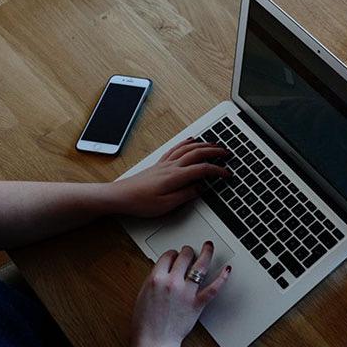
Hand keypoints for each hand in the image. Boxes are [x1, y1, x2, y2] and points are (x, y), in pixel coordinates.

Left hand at [108, 139, 229, 217]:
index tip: (227, 174)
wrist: (120, 196)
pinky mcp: (159, 164)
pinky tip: (191, 140)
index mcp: (175, 176)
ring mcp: (165, 163)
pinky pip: (176, 148)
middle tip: (227, 152)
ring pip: (188, 148)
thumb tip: (200, 189)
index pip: (202, 169)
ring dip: (204, 144)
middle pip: (197, 153)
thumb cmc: (140, 202)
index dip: (217, 170)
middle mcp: (171, 166)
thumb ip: (185, 196)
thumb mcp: (166, 205)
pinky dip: (187, 142)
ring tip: (215, 144)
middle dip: (214, 151)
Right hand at [130, 242, 230, 346]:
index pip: (168, 255)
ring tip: (208, 247)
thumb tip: (165, 268)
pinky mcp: (197, 303)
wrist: (154, 340)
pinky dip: (222, 278)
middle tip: (190, 251)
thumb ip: (155, 279)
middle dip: (187, 251)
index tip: (175, 254)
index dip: (172, 253)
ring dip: (206, 253)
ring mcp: (186, 292)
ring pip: (200, 265)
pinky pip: (214, 288)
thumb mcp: (143, 293)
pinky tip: (227, 270)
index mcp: (155, 279)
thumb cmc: (146, 321)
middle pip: (184, 256)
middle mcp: (172, 282)